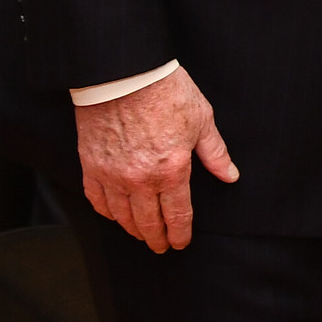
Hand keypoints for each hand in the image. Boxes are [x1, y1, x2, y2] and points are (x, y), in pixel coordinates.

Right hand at [75, 65, 237, 252]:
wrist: (124, 73)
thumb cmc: (166, 92)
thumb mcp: (202, 120)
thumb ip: (215, 153)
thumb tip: (230, 175)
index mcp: (172, 171)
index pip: (177, 215)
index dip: (180, 234)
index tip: (181, 243)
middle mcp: (140, 180)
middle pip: (148, 223)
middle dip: (156, 239)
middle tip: (161, 247)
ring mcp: (112, 175)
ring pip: (121, 216)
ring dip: (132, 229)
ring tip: (140, 234)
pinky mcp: (91, 165)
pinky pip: (96, 199)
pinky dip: (106, 212)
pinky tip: (114, 214)